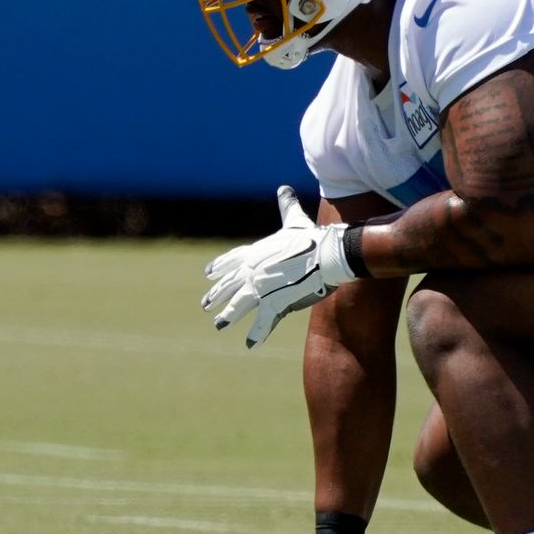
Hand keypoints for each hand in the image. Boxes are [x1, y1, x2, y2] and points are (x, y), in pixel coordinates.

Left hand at [202, 186, 354, 347]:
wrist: (327, 254)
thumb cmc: (313, 237)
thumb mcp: (295, 221)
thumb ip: (286, 206)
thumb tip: (283, 188)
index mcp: (256, 253)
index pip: (232, 260)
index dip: (221, 267)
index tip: (208, 274)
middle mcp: (253, 271)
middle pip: (231, 284)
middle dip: (218, 294)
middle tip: (206, 304)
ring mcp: (261, 288)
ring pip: (240, 304)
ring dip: (229, 315)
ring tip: (219, 324)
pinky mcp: (274, 303)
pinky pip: (263, 321)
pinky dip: (256, 334)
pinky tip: (249, 344)